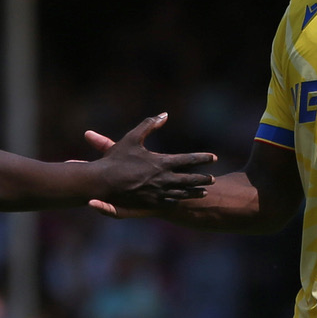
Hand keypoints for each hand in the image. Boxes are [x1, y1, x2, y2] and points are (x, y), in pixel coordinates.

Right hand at [85, 115, 215, 211]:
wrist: (102, 182)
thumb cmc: (116, 159)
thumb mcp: (132, 138)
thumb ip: (149, 125)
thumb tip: (164, 114)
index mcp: (162, 162)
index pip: (189, 159)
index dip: (202, 158)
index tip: (213, 157)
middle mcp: (163, 179)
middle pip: (190, 179)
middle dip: (203, 179)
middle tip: (213, 179)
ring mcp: (158, 193)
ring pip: (183, 193)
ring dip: (195, 192)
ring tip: (204, 192)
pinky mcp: (150, 203)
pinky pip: (169, 202)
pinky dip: (179, 200)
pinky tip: (182, 199)